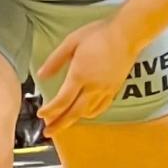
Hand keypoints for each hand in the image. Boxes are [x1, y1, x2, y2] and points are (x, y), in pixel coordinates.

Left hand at [37, 18, 135, 134]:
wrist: (126, 35)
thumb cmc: (97, 34)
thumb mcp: (71, 42)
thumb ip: (55, 60)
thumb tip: (41, 75)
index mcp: (80, 75)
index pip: (62, 100)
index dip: (50, 110)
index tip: (40, 115)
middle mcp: (93, 87)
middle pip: (74, 113)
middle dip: (59, 124)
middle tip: (48, 132)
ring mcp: (106, 90)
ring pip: (88, 112)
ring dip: (74, 120)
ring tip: (63, 122)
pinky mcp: (115, 89)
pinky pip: (101, 108)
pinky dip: (90, 114)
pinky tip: (85, 113)